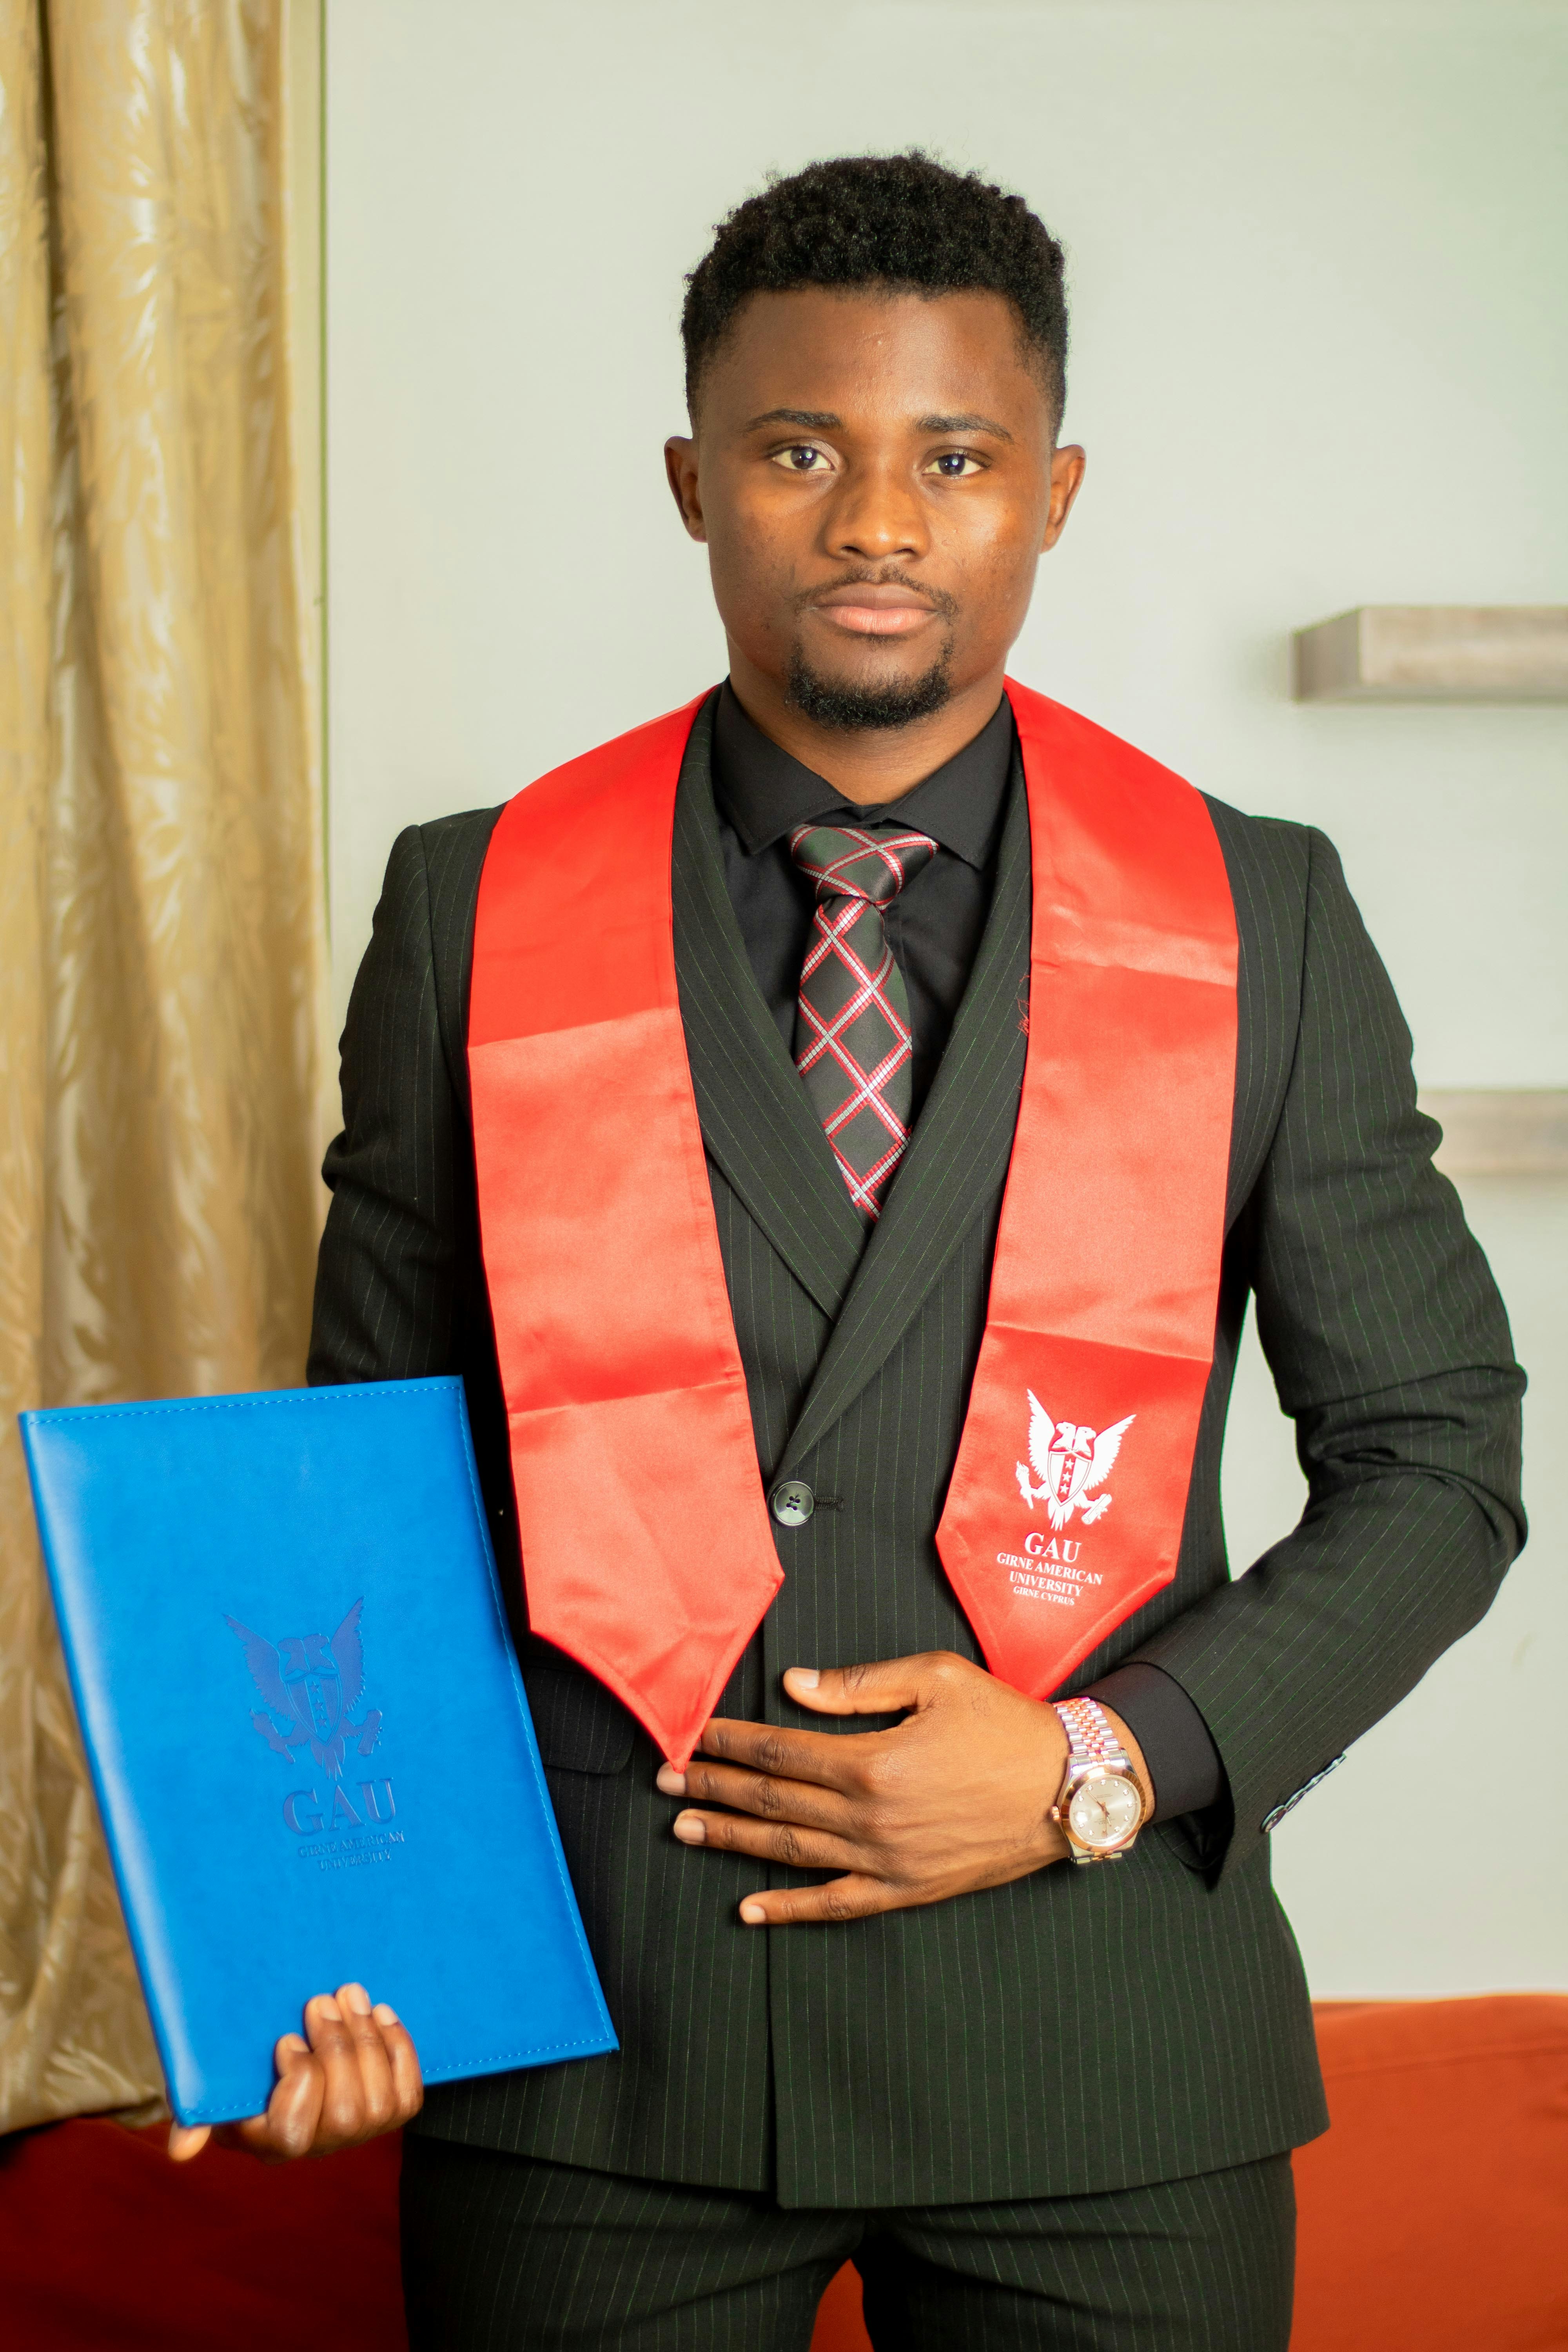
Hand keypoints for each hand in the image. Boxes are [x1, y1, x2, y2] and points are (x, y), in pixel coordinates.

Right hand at [166, 1981, 421, 2161]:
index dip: (298, 2080)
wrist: (295, 2051)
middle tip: (322, 2001)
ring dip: (367, 2039)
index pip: (293, 2132)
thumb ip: (197, 2114)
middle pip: (344, 2112)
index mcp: (270, 2142)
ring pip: (378, 2102)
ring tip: (350, 1995)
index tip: (286, 2039)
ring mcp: (357, 2133)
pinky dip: (399, 2049)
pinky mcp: (390, 2113)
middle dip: (337, 2048)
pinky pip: (407, 2094)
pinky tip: (382, 2014)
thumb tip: (181, 2152)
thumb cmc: (247, 2069)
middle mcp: (318, 2146)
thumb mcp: (215, 2087)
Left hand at [655, 1652, 1149, 1926]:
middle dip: (713, 1785)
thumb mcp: (935, 1678)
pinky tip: (749, 1908)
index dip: (728, 1740)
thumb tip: (796, 1686)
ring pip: (790, 1850)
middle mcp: (870, 1816)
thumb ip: (859, 1684)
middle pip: (773, 1798)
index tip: (689, 1734)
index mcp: (872, 1760)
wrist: (1068, 1786)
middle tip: (664, 1778)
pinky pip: (835, 1904)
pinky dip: (789, 1909)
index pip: (779, 1748)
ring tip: (685, 1828)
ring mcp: (886, 1860)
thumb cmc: (1004, 1723)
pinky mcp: (906, 1889)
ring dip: (733, 1838)